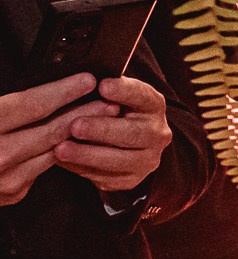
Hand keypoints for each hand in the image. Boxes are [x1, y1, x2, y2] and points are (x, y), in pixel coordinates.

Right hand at [0, 73, 96, 205]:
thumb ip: (3, 104)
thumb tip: (28, 83)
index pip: (30, 106)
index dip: (62, 90)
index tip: (86, 79)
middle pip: (50, 129)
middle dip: (84, 112)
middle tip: (110, 98)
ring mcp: (6, 179)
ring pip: (53, 150)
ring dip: (82, 133)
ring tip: (104, 116)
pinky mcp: (14, 193)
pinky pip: (43, 166)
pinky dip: (63, 150)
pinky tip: (80, 138)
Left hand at [54, 75, 170, 194]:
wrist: (125, 142)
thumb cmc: (110, 110)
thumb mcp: (112, 94)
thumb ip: (103, 87)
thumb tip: (80, 78)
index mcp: (152, 105)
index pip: (142, 96)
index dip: (123, 91)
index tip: (102, 86)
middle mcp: (156, 133)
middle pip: (133, 133)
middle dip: (102, 130)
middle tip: (75, 126)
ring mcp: (147, 159)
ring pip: (120, 160)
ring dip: (88, 155)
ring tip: (61, 150)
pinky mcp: (132, 179)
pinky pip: (108, 178)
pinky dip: (83, 170)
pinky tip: (63, 162)